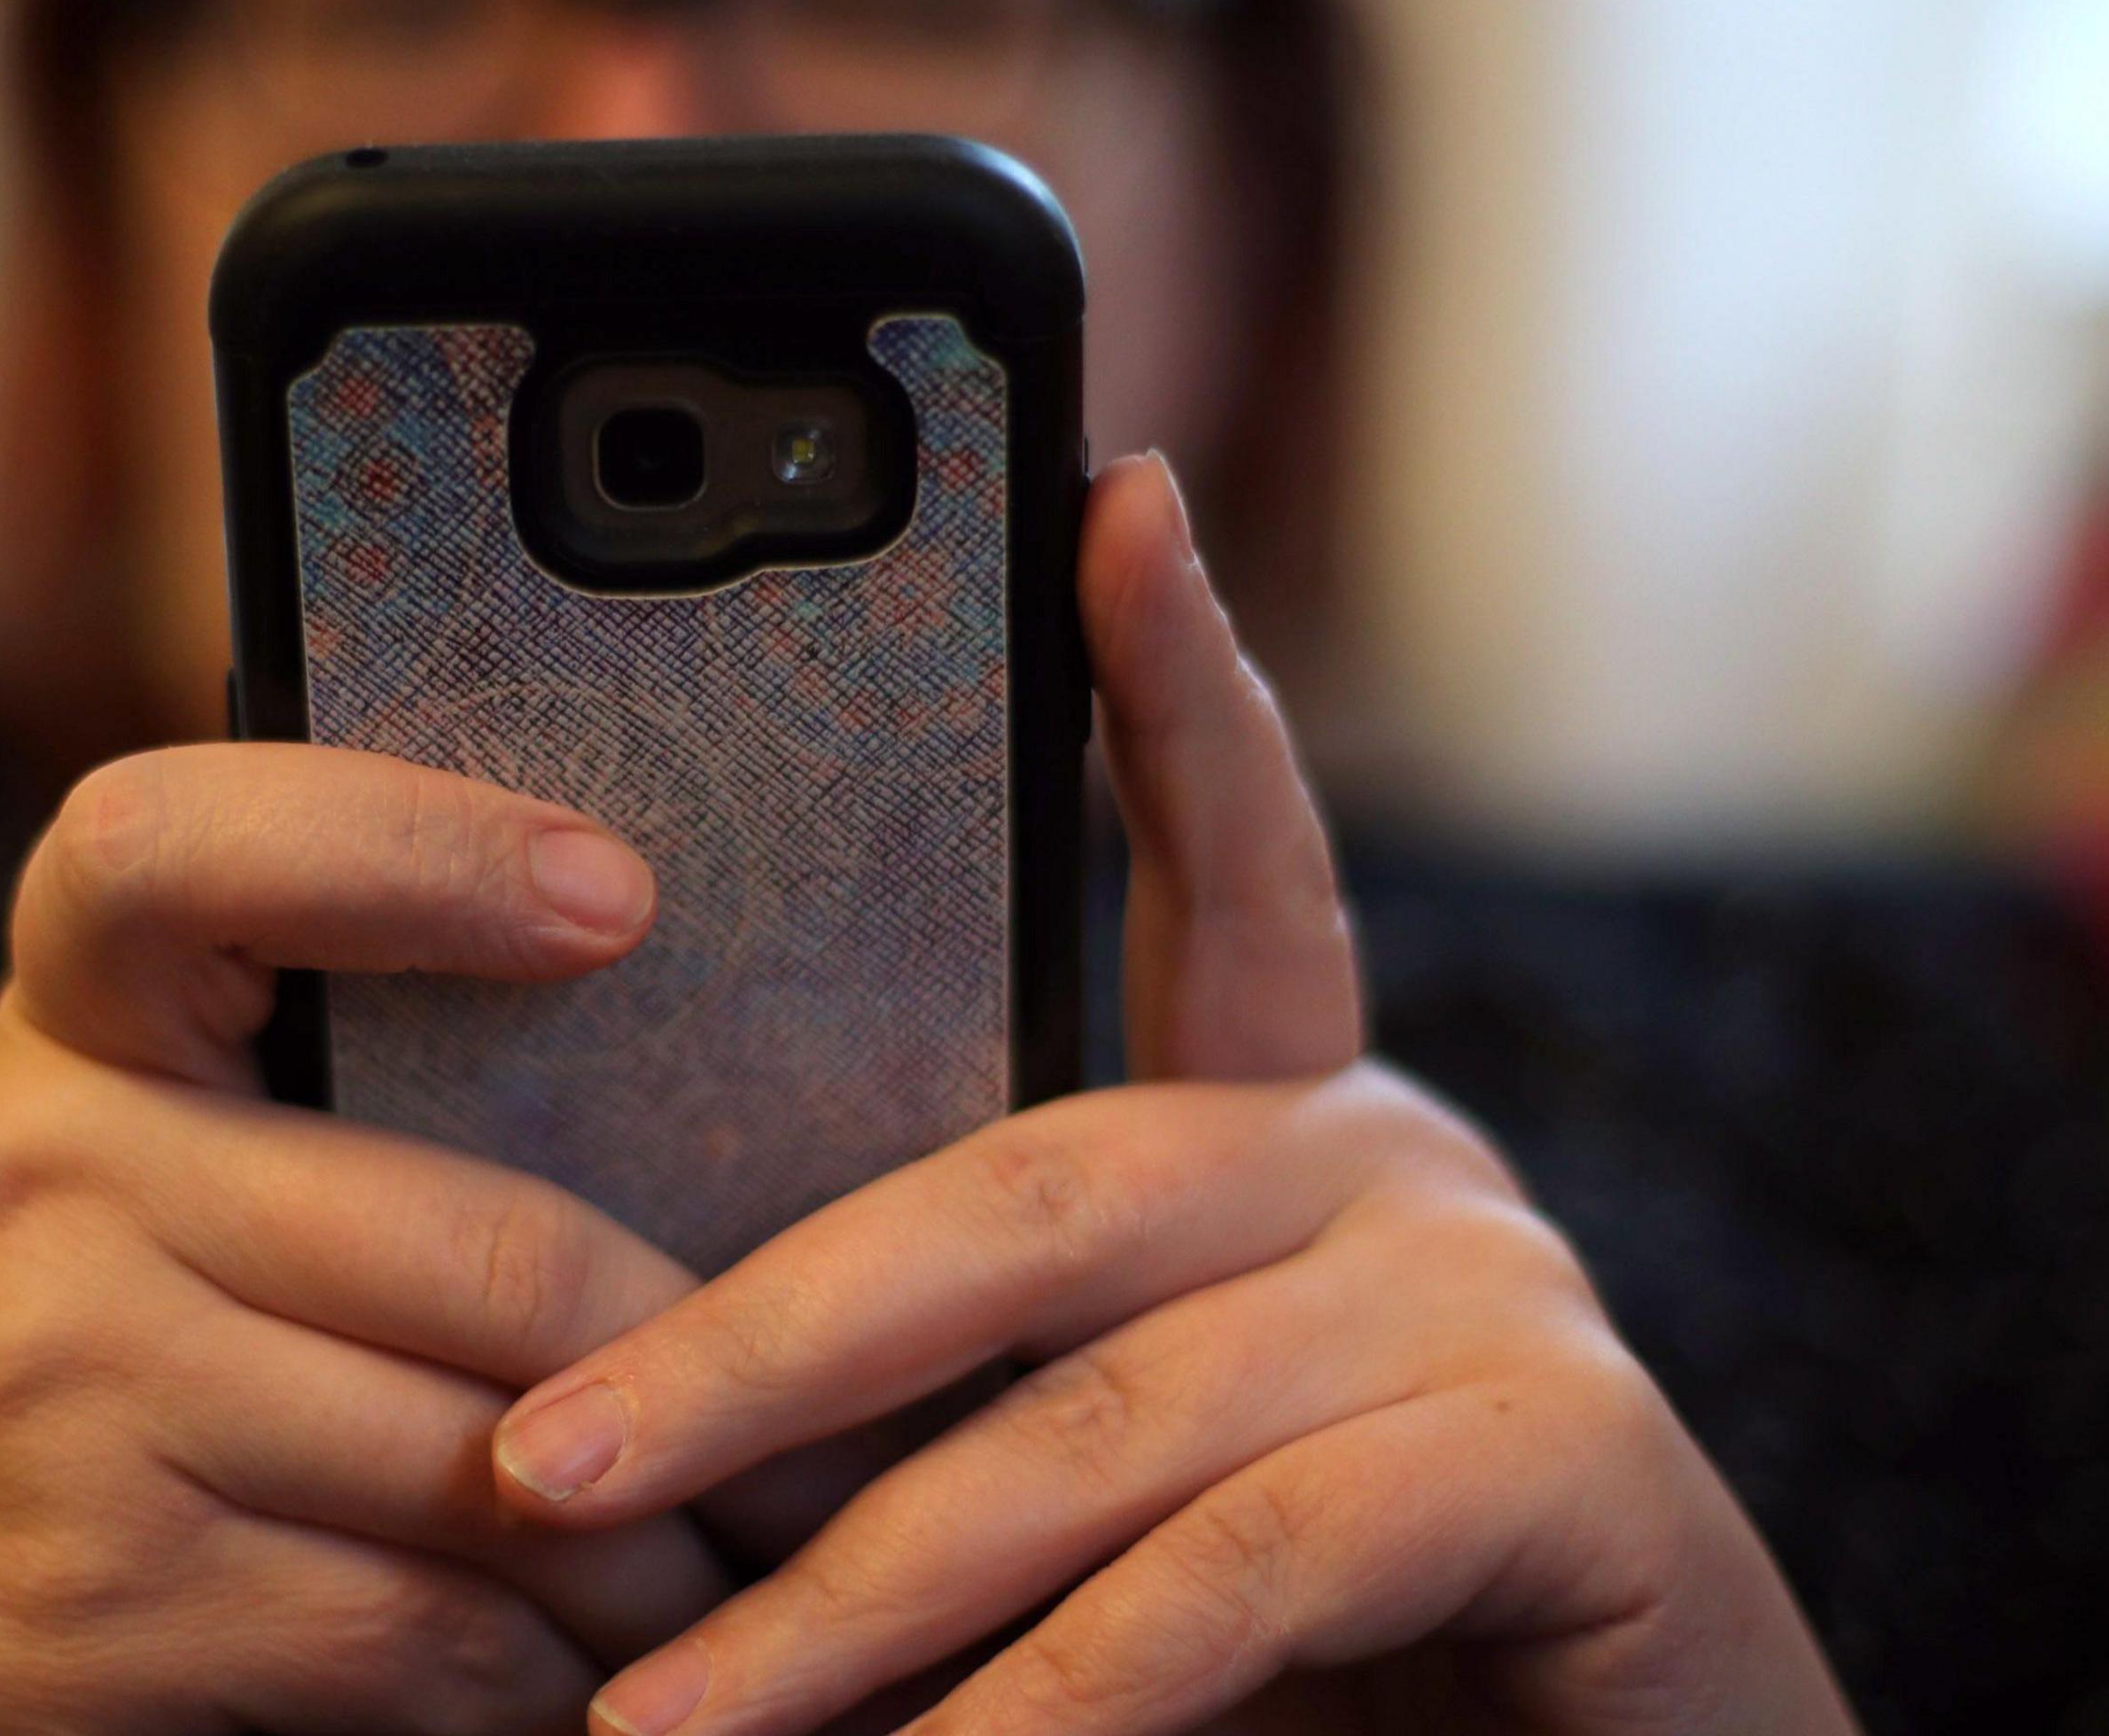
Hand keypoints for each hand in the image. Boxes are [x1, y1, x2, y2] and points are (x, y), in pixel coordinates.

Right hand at [0, 744, 739, 1735]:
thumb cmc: (8, 1366)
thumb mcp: (90, 1171)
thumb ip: (291, 1103)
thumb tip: (655, 1065)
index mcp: (62, 1030)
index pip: (187, 845)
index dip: (410, 842)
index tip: (618, 897)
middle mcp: (47, 1179)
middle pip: (495, 1251)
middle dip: (725, 1373)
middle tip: (860, 1416)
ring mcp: (64, 1393)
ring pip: (503, 1468)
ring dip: (680, 1554)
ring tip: (775, 1559)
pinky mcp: (104, 1601)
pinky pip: (436, 1634)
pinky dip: (566, 1678)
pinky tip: (619, 1676)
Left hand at [487, 455, 1855, 1735]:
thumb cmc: (1325, 1639)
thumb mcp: (1124, 1458)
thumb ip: (980, 1379)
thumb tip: (642, 1408)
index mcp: (1282, 1116)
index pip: (1222, 860)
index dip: (1168, 683)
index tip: (1109, 494)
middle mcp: (1391, 1159)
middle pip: (1027, 1198)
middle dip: (755, 1353)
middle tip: (539, 1466)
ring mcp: (1491, 1295)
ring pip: (1103, 1420)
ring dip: (859, 1598)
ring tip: (661, 1720)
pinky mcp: (1569, 1459)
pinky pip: (1251, 1565)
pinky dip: (1063, 1697)